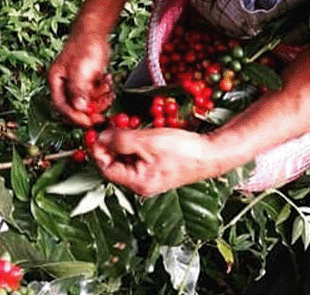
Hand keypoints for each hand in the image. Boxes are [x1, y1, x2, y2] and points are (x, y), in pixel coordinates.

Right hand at [48, 30, 112, 125]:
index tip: (89, 123)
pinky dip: (103, 93)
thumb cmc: (85, 46)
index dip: (75, 117)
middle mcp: (63, 84)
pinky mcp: (86, 82)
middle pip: (74, 107)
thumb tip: (78, 108)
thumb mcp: (81, 69)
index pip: (61, 107)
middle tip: (102, 112)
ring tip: (106, 88)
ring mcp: (75, 84)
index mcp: (55, 81)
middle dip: (90, 110)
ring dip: (99, 100)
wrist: (95, 32)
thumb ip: (78, 90)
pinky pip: (94, 95)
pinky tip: (107, 82)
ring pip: (86, 103)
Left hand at [90, 127, 224, 196]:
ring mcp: (150, 175)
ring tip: (124, 126)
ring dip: (123, 141)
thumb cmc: (184, 151)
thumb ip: (120, 141)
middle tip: (110, 127)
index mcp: (137, 183)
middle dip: (111, 144)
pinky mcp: (158, 166)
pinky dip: (135, 143)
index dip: (98, 150)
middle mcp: (142, 183)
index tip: (96, 134)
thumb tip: (101, 138)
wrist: (213, 153)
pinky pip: (139, 155)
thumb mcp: (146, 142)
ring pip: (127, 157)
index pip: (106, 168)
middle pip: (115, 163)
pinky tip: (139, 131)